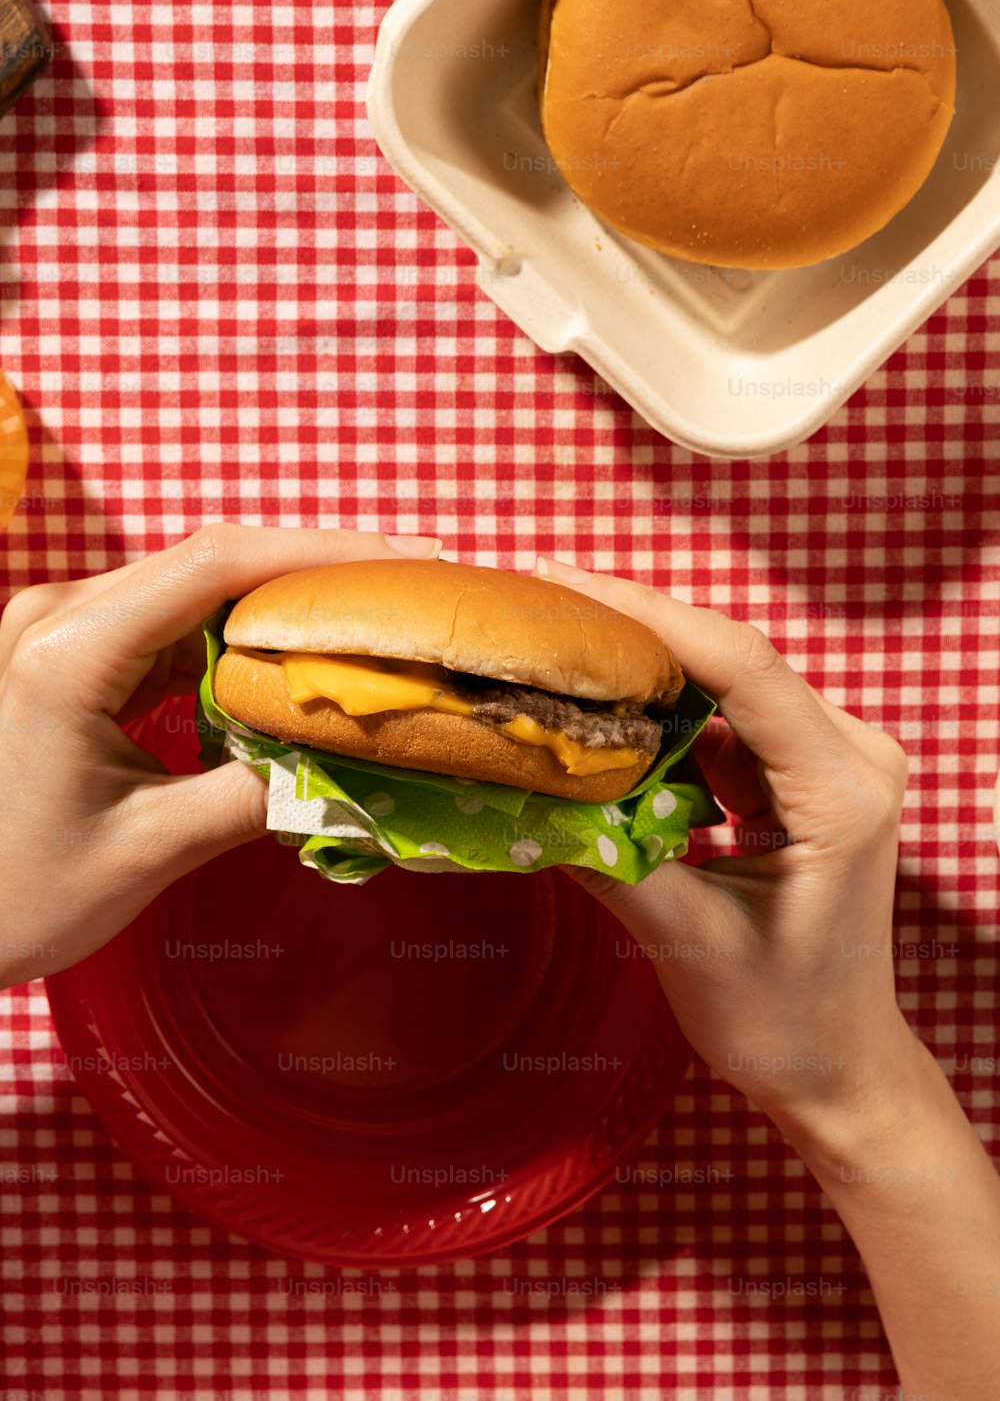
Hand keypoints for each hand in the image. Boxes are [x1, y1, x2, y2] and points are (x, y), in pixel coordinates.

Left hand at [0, 524, 440, 987]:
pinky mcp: (74, 651)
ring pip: (198, 587)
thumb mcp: (150, 850)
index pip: (215, 566)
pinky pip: (174, 622)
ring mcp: (62, 626)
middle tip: (414, 585)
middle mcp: (59, 614)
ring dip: (284, 601)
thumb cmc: (18, 893)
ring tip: (372, 616)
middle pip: (211, 561)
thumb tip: (360, 761)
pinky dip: (242, 636)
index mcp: (68, 652)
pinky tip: (298, 654)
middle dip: (318, 570)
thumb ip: (257, 795)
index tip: (410, 560)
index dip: (322, 553)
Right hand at [537, 557, 999, 1400]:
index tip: (561, 584)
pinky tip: (596, 707)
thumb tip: (514, 786)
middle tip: (534, 601)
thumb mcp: (683, 937)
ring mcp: (829, 760)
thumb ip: (603, 852)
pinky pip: (721, 725)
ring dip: (641, 670)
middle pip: (732, 661)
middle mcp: (851, 754)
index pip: (743, 669)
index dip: (649, 616)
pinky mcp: (800, 776)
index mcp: (841, 788)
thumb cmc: (780, 1019)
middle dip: (632, 628)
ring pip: (721, 686)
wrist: (838, 1066)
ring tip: (551, 645)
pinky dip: (658, 718)